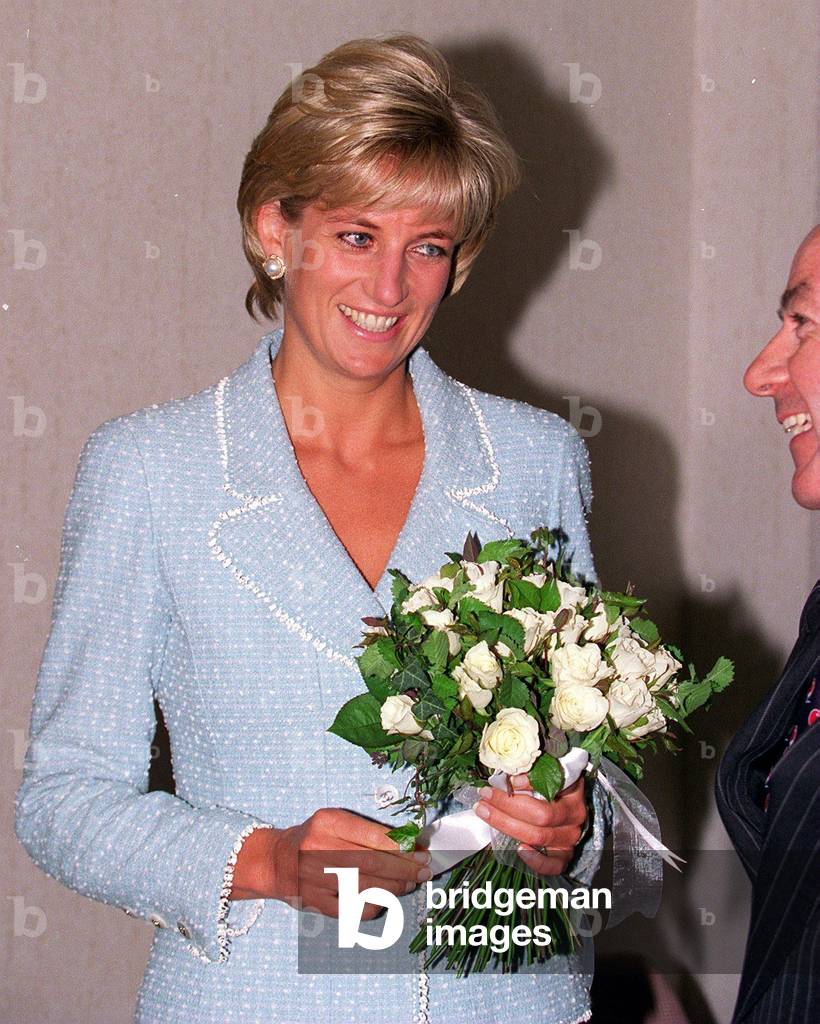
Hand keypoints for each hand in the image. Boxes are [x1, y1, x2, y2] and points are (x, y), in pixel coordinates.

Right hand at [230, 808, 430, 918]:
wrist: (277, 861)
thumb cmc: (314, 837)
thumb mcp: (335, 821)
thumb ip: (367, 831)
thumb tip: (409, 843)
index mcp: (327, 823)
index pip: (372, 836)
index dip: (401, 847)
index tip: (421, 852)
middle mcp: (319, 850)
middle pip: (372, 863)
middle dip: (404, 869)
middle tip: (423, 871)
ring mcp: (317, 880)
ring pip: (366, 888)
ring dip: (395, 888)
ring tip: (409, 883)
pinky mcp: (317, 903)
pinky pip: (354, 909)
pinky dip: (376, 905)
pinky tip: (386, 898)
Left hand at [475, 775, 587, 876]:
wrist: (563, 808)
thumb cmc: (549, 786)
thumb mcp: (544, 772)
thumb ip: (529, 772)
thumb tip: (506, 777)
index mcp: (573, 789)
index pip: (552, 785)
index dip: (527, 783)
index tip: (504, 781)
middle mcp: (575, 814)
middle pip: (541, 814)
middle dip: (507, 805)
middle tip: (484, 795)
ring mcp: (571, 836)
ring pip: (539, 836)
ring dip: (507, 825)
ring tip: (485, 812)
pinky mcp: (565, 855)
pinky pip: (553, 865)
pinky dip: (535, 860)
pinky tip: (519, 849)